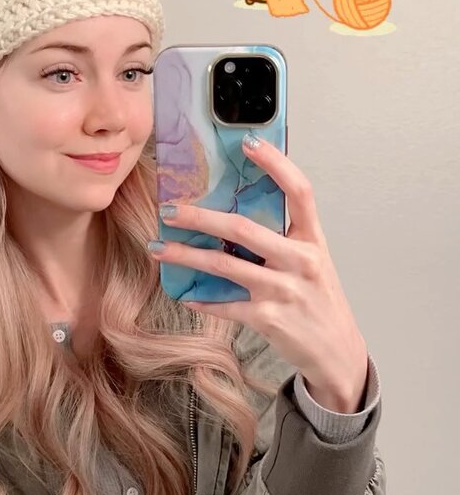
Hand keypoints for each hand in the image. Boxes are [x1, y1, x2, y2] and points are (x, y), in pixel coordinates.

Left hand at [148, 134, 368, 412]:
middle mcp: (300, 261)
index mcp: (313, 240)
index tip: (248, 143)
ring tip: (158, 247)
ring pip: (224, 265)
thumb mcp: (312, 262)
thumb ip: (283, 239)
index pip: (300, 191)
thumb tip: (235, 214)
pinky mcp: (269, 319)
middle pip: (243, 228)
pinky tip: (186, 294)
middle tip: (169, 210)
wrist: (337, 350)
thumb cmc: (319, 301)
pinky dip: (202, 299)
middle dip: (200, 217)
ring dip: (186, 255)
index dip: (276, 164)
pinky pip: (225, 304)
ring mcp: (284, 290)